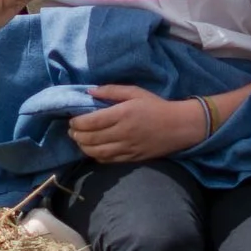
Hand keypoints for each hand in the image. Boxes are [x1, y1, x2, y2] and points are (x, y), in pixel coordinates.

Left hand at [69, 85, 206, 163]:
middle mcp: (122, 132)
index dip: (77, 122)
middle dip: (76, 135)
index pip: (91, 122)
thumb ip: (112, 90)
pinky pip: (107, 160)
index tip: (72, 119)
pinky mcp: (130, 158)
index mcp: (123, 114)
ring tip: (79, 140)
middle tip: (72, 130)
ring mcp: (126, 148)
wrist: (178, 127)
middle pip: (90, 138)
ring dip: (83, 147)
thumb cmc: (156, 106)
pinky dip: (95, 155)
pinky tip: (93, 149)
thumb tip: (90, 91)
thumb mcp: (136, 92)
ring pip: (95, 152)